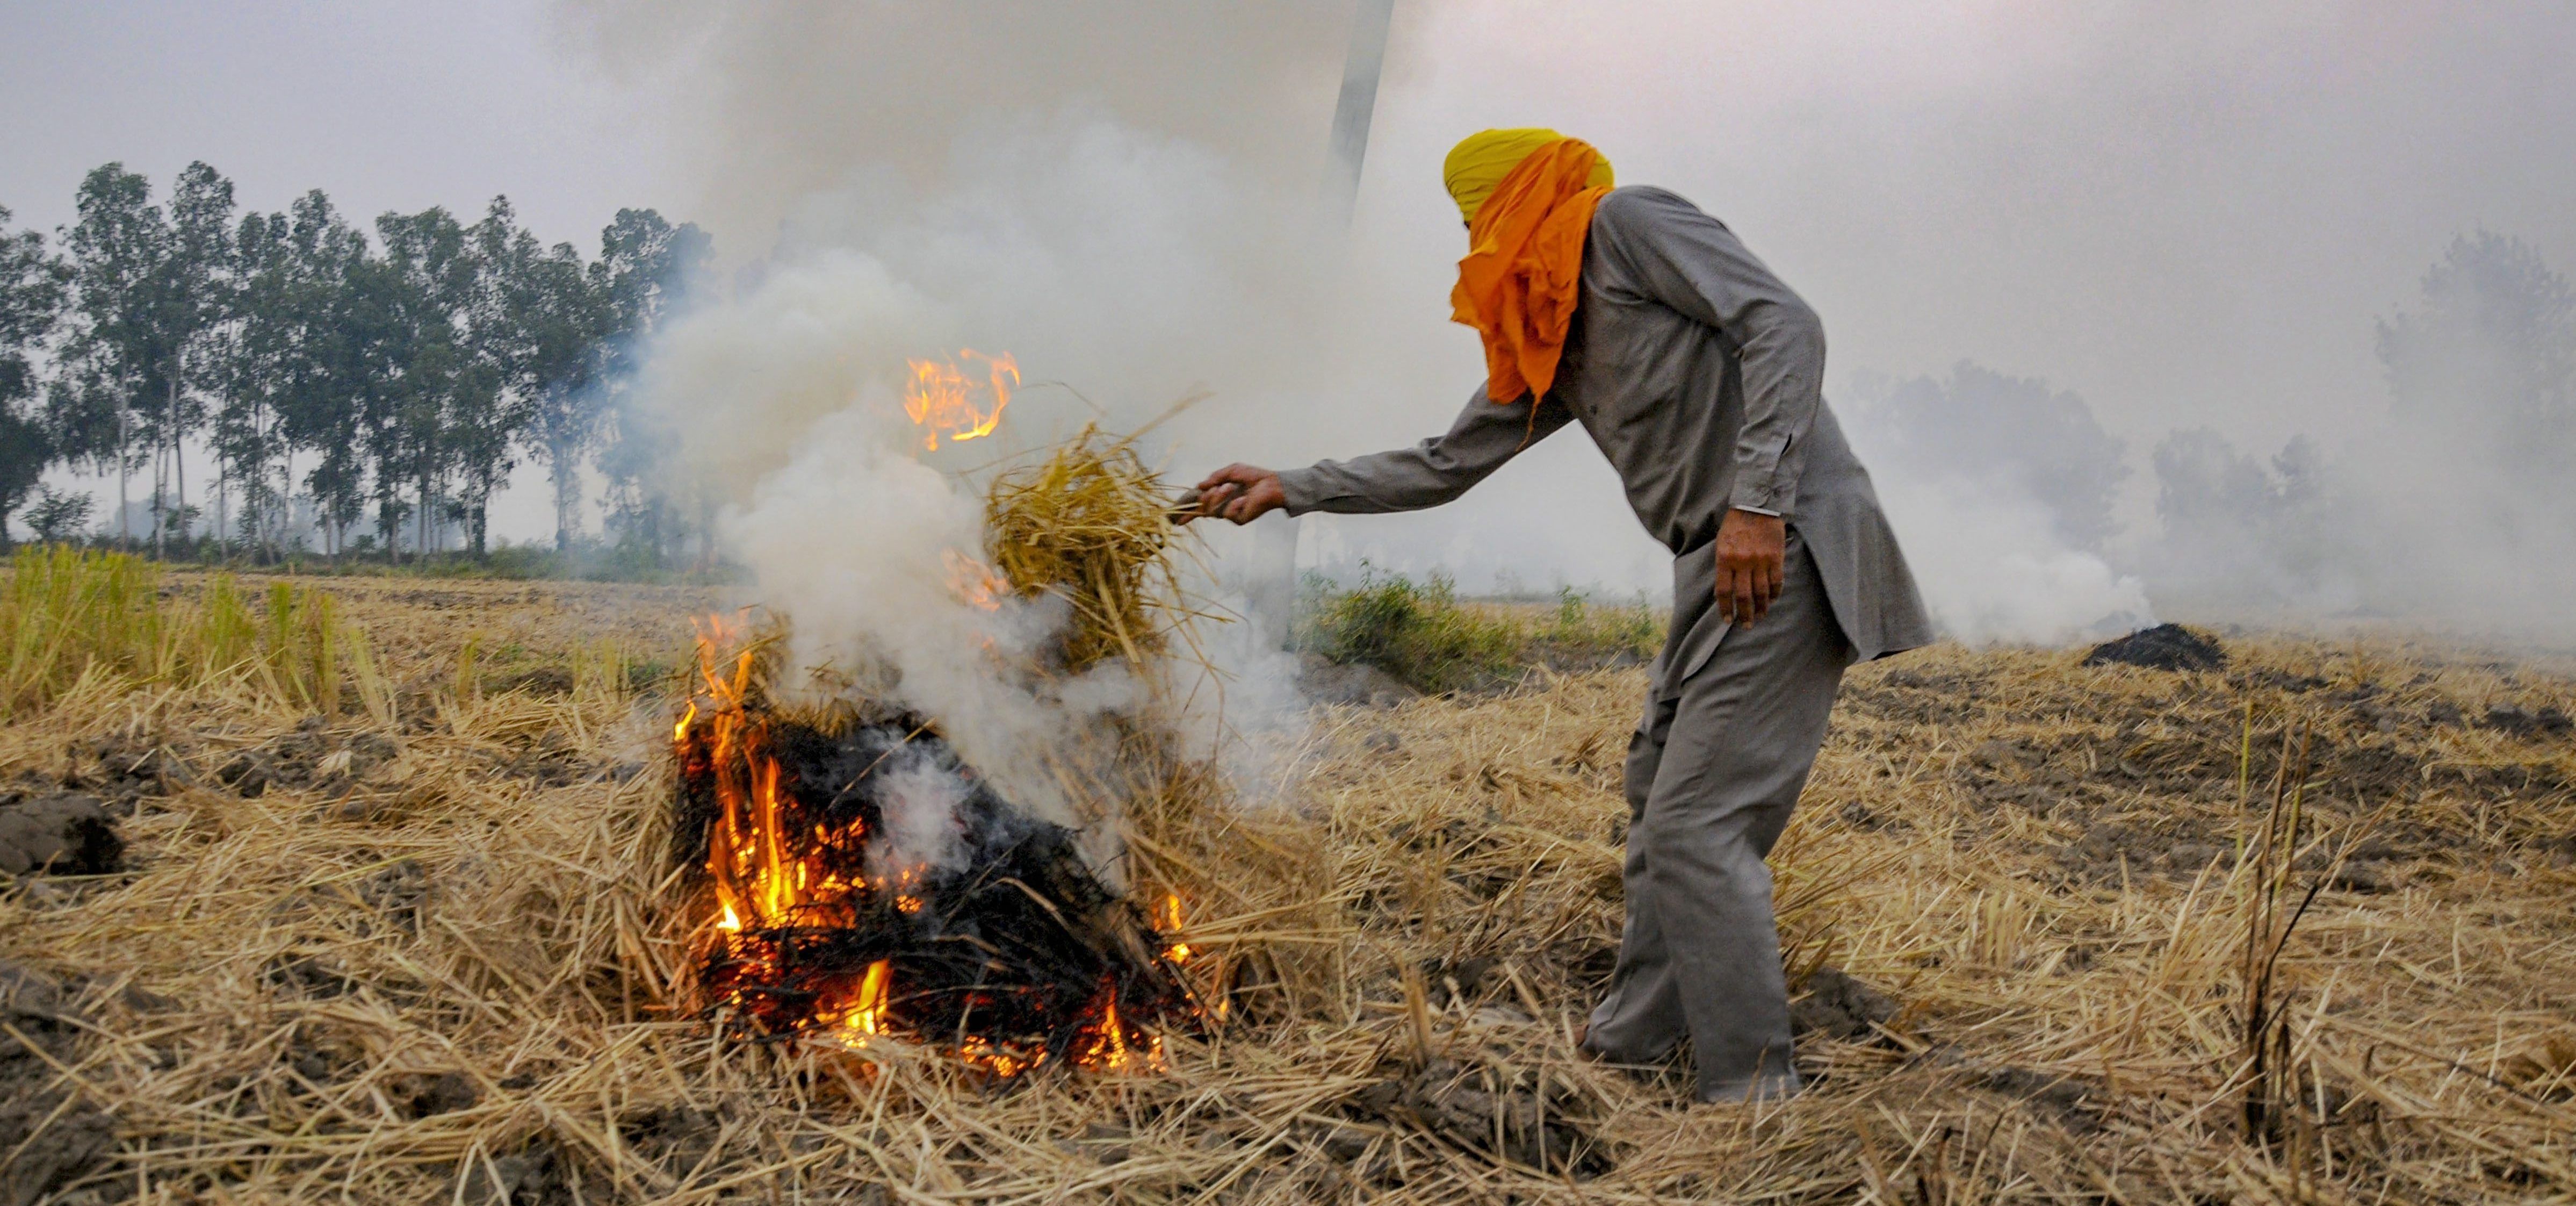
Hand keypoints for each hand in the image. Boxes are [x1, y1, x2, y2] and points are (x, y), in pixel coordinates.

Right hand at [1185, 464, 1287, 524]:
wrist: (1271, 484)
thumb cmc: (1253, 476)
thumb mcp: (1230, 471)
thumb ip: (1214, 478)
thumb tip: (1199, 485)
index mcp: (1218, 496)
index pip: (1198, 506)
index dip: (1186, 512)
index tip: (1174, 518)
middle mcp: (1221, 507)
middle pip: (1202, 509)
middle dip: (1205, 498)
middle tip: (1215, 487)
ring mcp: (1229, 514)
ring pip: (1213, 512)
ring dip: (1219, 498)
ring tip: (1231, 487)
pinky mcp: (1239, 520)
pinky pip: (1228, 515)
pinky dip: (1233, 505)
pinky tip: (1243, 499)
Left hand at [1715, 508, 1785, 624]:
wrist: (1756, 506)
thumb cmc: (1735, 524)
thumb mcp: (1722, 543)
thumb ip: (1724, 565)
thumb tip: (1727, 589)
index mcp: (1725, 558)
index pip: (1723, 591)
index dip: (1725, 608)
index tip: (1728, 620)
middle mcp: (1742, 562)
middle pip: (1743, 596)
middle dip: (1745, 614)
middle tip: (1747, 625)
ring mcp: (1760, 560)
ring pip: (1761, 592)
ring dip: (1761, 607)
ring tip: (1761, 616)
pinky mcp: (1776, 557)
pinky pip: (1777, 581)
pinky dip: (1775, 593)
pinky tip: (1773, 600)